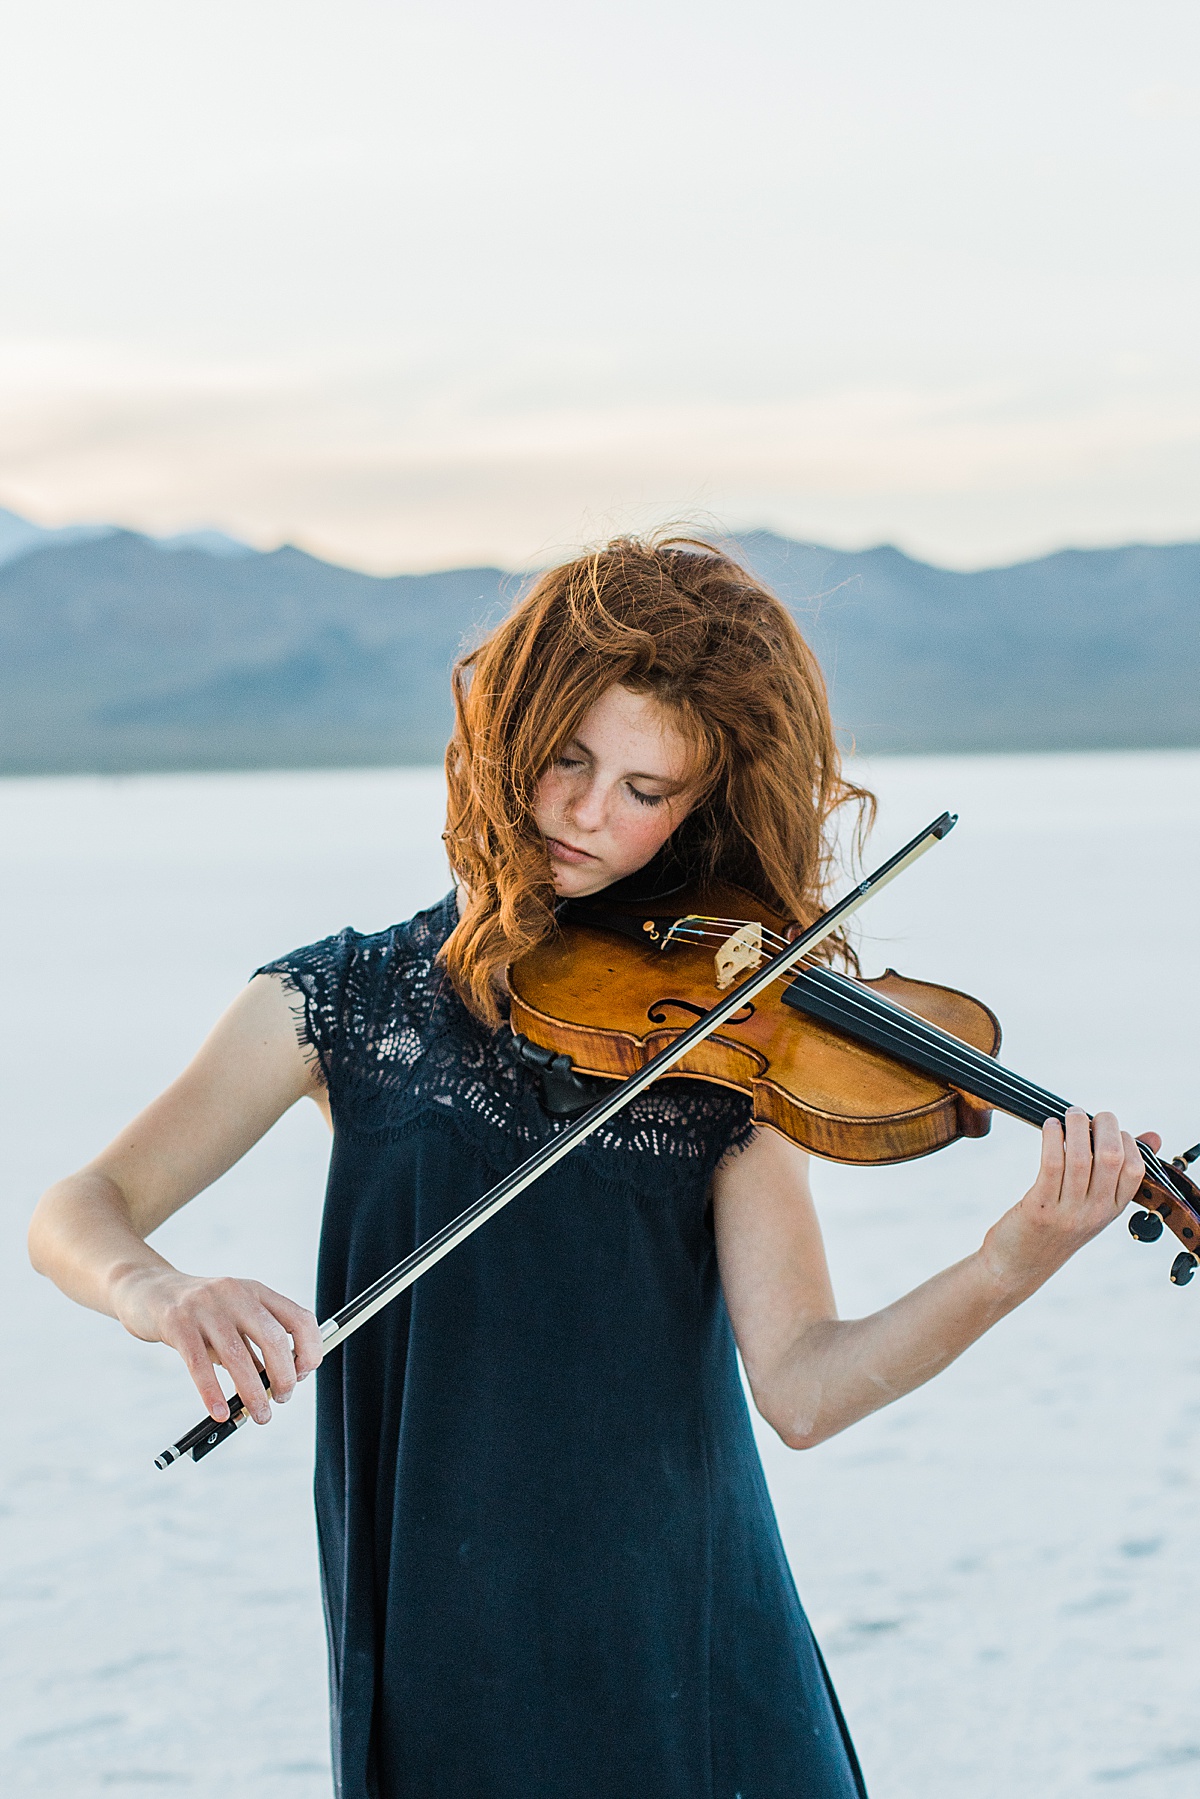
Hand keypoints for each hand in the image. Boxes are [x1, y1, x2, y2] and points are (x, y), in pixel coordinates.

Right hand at [112, 1266, 323, 1422]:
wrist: (147, 1290)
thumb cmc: (197, 1314)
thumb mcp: (232, 1320)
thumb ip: (253, 1346)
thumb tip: (277, 1386)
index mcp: (257, 1292)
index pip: (300, 1319)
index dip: (310, 1350)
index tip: (303, 1375)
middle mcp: (236, 1294)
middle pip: (274, 1338)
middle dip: (284, 1376)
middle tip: (282, 1399)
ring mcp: (205, 1306)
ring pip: (238, 1356)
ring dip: (253, 1393)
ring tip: (260, 1415)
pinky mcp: (176, 1322)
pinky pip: (198, 1363)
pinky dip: (212, 1393)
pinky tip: (220, 1412)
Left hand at [984, 1109, 1158, 1291]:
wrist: (1017, 1266)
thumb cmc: (1055, 1228)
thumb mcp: (1093, 1205)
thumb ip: (1117, 1172)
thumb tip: (1152, 1136)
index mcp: (1112, 1210)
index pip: (1135, 1169)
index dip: (1124, 1139)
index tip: (1106, 1128)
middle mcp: (1095, 1212)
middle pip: (1111, 1157)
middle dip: (1102, 1124)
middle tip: (1084, 1114)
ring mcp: (1069, 1212)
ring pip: (1081, 1157)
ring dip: (1074, 1126)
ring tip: (1067, 1115)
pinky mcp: (1040, 1208)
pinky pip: (1052, 1164)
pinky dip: (1052, 1137)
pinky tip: (1049, 1126)